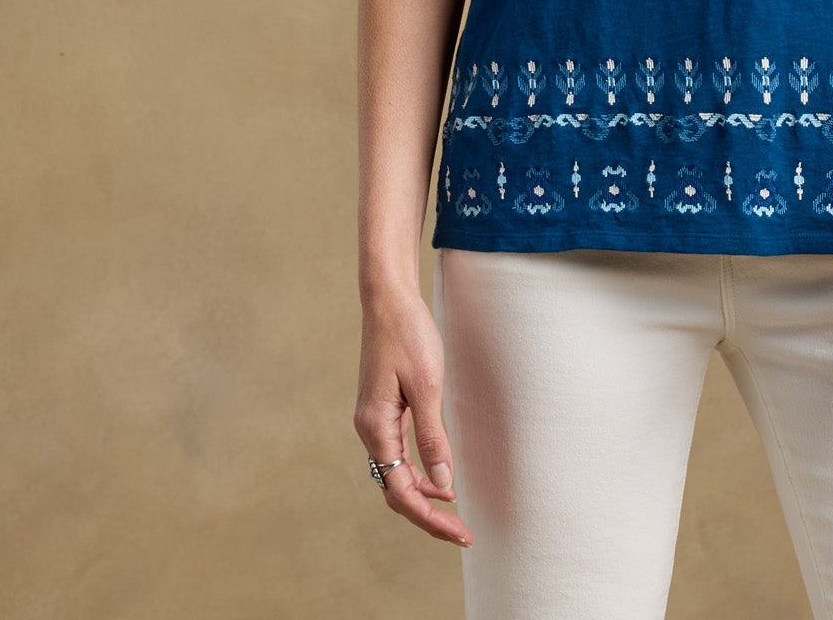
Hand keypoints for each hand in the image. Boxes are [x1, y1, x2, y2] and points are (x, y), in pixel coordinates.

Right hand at [354, 282, 472, 545]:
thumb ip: (432, 437)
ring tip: (454, 514)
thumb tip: (442, 484)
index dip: (429, 518)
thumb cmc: (408, 335)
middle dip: (427, 515)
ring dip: (422, 497)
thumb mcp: (426, 386)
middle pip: (395, 489)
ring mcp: (374, 420)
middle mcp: (370, 429)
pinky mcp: (383, 409)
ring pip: (395, 474)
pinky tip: (438, 479)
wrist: (389, 299)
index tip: (459, 532)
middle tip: (462, 532)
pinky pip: (397, 454)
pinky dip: (417, 472)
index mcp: (376, 427)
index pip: (400, 490)